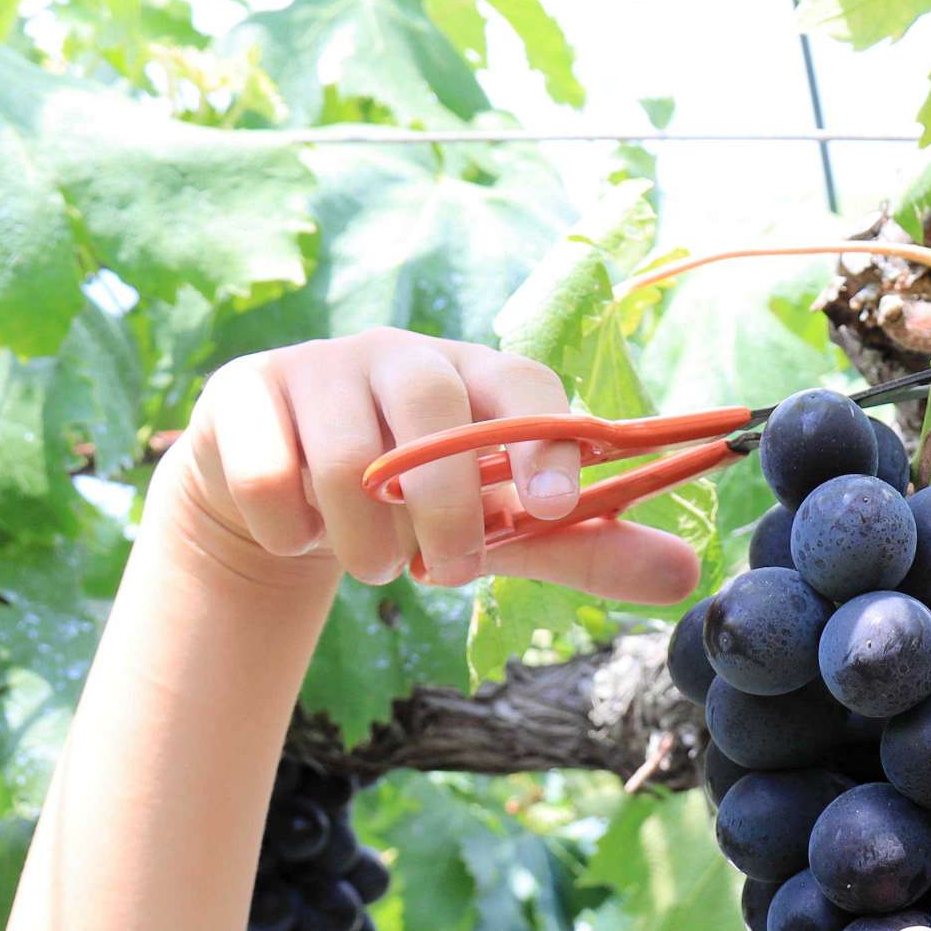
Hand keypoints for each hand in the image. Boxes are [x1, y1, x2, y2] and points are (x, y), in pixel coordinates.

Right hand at [154, 327, 698, 600]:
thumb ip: (586, 547)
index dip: (549, 443)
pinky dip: (290, 533)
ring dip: (366, 542)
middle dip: (446, 513)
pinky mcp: (241, 397)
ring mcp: (315, 369)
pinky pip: (269, 478)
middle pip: (433, 412)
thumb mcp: (506, 533)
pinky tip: (299, 534)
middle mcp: (397, 355)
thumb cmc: (417, 509)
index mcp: (477, 377)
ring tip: (373, 562)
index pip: (528, 388)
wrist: (290, 504)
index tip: (558, 507)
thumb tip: (690, 574)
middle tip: (446, 572)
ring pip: (346, 461)